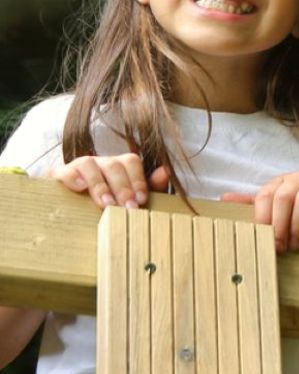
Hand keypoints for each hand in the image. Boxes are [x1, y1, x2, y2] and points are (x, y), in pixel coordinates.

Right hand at [50, 154, 169, 209]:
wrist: (71, 212)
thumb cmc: (108, 205)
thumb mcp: (130, 199)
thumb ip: (150, 187)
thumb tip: (166, 171)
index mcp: (119, 166)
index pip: (132, 162)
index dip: (138, 180)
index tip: (141, 200)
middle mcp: (100, 163)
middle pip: (113, 164)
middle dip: (123, 187)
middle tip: (127, 207)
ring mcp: (78, 167)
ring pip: (89, 163)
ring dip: (99, 184)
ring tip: (106, 203)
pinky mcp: (57, 176)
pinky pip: (62, 170)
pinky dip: (71, 176)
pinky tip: (78, 187)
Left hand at [221, 173, 298, 252]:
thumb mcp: (279, 208)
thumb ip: (255, 204)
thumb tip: (222, 198)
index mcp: (282, 181)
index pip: (265, 195)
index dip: (262, 218)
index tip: (262, 239)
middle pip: (283, 197)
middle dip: (279, 225)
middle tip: (280, 247)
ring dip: (296, 226)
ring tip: (295, 245)